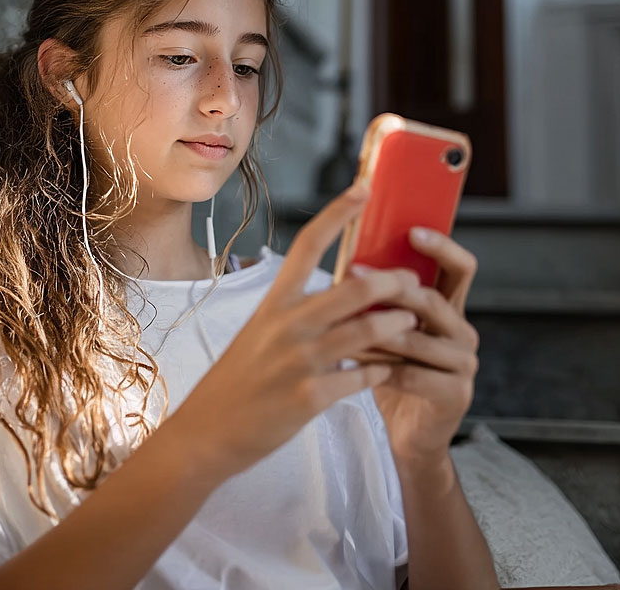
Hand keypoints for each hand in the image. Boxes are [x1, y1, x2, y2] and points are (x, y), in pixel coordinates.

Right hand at [166, 183, 423, 482]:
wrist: (207, 431)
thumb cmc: (238, 379)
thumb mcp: (260, 332)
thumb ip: (296, 311)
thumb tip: (340, 291)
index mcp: (274, 302)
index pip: (308, 244)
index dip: (339, 213)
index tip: (364, 188)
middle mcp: (286, 325)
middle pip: (353, 289)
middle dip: (392, 282)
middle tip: (412, 279)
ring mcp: (299, 361)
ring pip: (366, 333)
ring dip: (397, 326)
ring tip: (411, 323)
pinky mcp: (309, 397)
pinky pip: (361, 378)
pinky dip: (380, 372)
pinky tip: (387, 371)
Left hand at [365, 227, 480, 467]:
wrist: (409, 435)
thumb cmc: (393, 374)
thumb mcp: (388, 330)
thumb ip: (381, 301)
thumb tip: (345, 260)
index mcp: (451, 309)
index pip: (460, 268)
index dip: (442, 246)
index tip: (412, 230)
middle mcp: (463, 332)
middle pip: (433, 299)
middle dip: (390, 287)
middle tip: (351, 275)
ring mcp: (464, 364)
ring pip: (417, 338)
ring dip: (375, 330)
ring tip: (341, 322)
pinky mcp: (454, 394)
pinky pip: (413, 374)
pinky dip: (379, 367)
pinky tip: (352, 363)